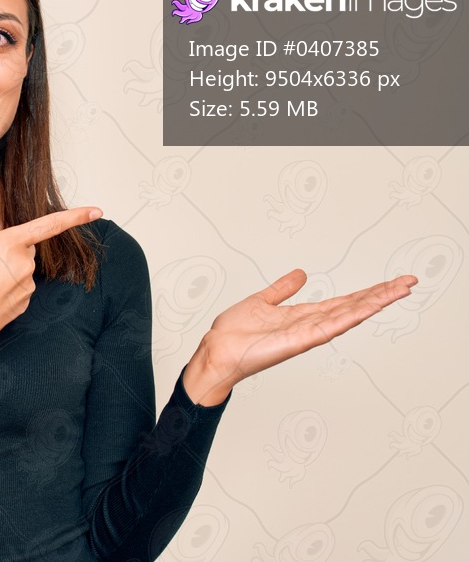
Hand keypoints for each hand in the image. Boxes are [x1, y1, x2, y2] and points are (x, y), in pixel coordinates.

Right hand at [0, 206, 102, 370]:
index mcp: (7, 242)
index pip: (48, 225)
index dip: (75, 217)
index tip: (97, 211)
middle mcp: (23, 263)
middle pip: (25, 249)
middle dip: (10, 252)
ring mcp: (27, 286)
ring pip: (22, 270)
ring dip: (7, 273)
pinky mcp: (25, 304)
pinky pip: (20, 289)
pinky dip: (7, 290)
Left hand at [183, 269, 417, 405]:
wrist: (217, 350)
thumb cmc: (234, 333)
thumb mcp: (262, 301)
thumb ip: (283, 289)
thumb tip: (301, 274)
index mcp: (303, 315)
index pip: (342, 301)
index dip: (366, 292)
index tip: (390, 282)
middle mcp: (310, 325)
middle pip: (353, 307)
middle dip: (381, 295)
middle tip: (409, 282)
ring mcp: (308, 334)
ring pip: (348, 315)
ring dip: (374, 302)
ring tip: (400, 289)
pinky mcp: (300, 341)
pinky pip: (330, 327)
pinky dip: (350, 316)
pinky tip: (369, 307)